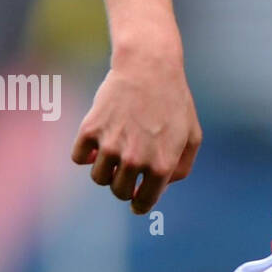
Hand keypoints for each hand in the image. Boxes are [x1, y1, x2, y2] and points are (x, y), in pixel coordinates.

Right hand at [71, 53, 201, 213]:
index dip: (140, 205)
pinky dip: (86, 152)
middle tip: (129, 167)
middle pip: (119, 191)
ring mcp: (110, 146)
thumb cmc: (174, 101)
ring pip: (98, 178)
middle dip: (124, 184)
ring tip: (117, 148)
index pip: (144, 202)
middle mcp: (135, 160)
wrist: (150, 67)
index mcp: (162, 165)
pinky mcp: (90, 130)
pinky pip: (79, 158)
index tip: (136, 203)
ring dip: (106, 168)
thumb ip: (180, 168)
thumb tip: (159, 189)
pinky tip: (99, 139)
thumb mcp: (192, 136)